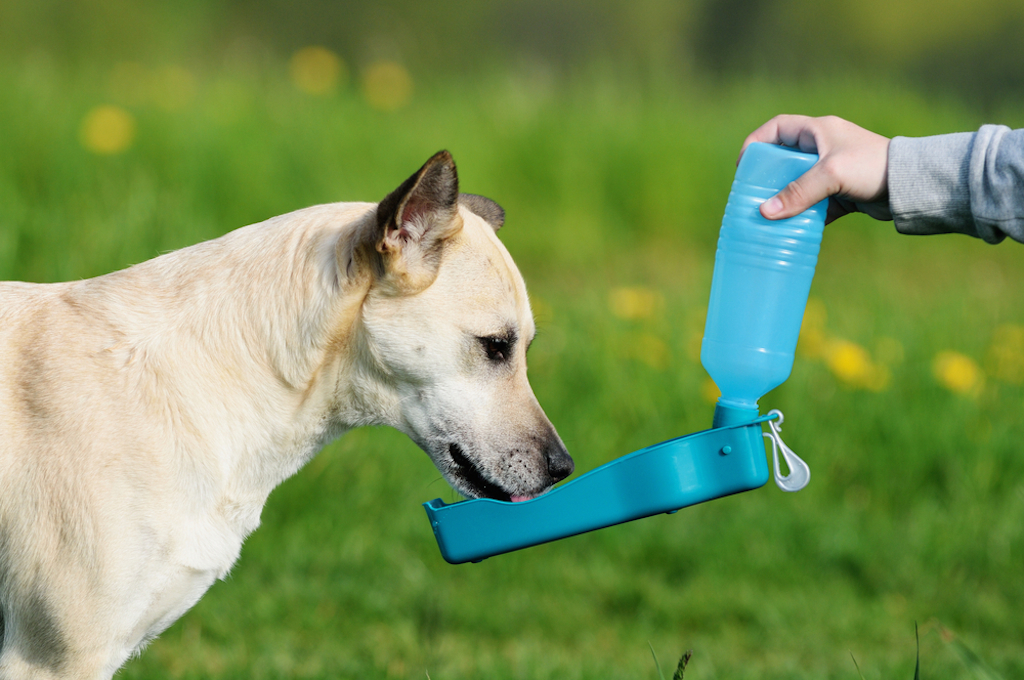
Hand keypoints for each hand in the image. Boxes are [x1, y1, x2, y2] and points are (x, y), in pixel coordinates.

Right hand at [740, 115, 891, 222]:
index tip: (744, 167)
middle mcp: (822, 149)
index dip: (756, 143)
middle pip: (782, 161)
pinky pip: (813, 206)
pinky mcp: (841, 195)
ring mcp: (831, 173)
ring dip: (783, 201)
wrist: (912, 185)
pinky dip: (802, 217)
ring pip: (796, 186)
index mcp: (818, 131)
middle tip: (752, 197)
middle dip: (766, 179)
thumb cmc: (872, 167)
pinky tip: (792, 231)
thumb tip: (764, 212)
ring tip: (768, 217)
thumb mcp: (831, 175)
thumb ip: (798, 193)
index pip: (776, 129)